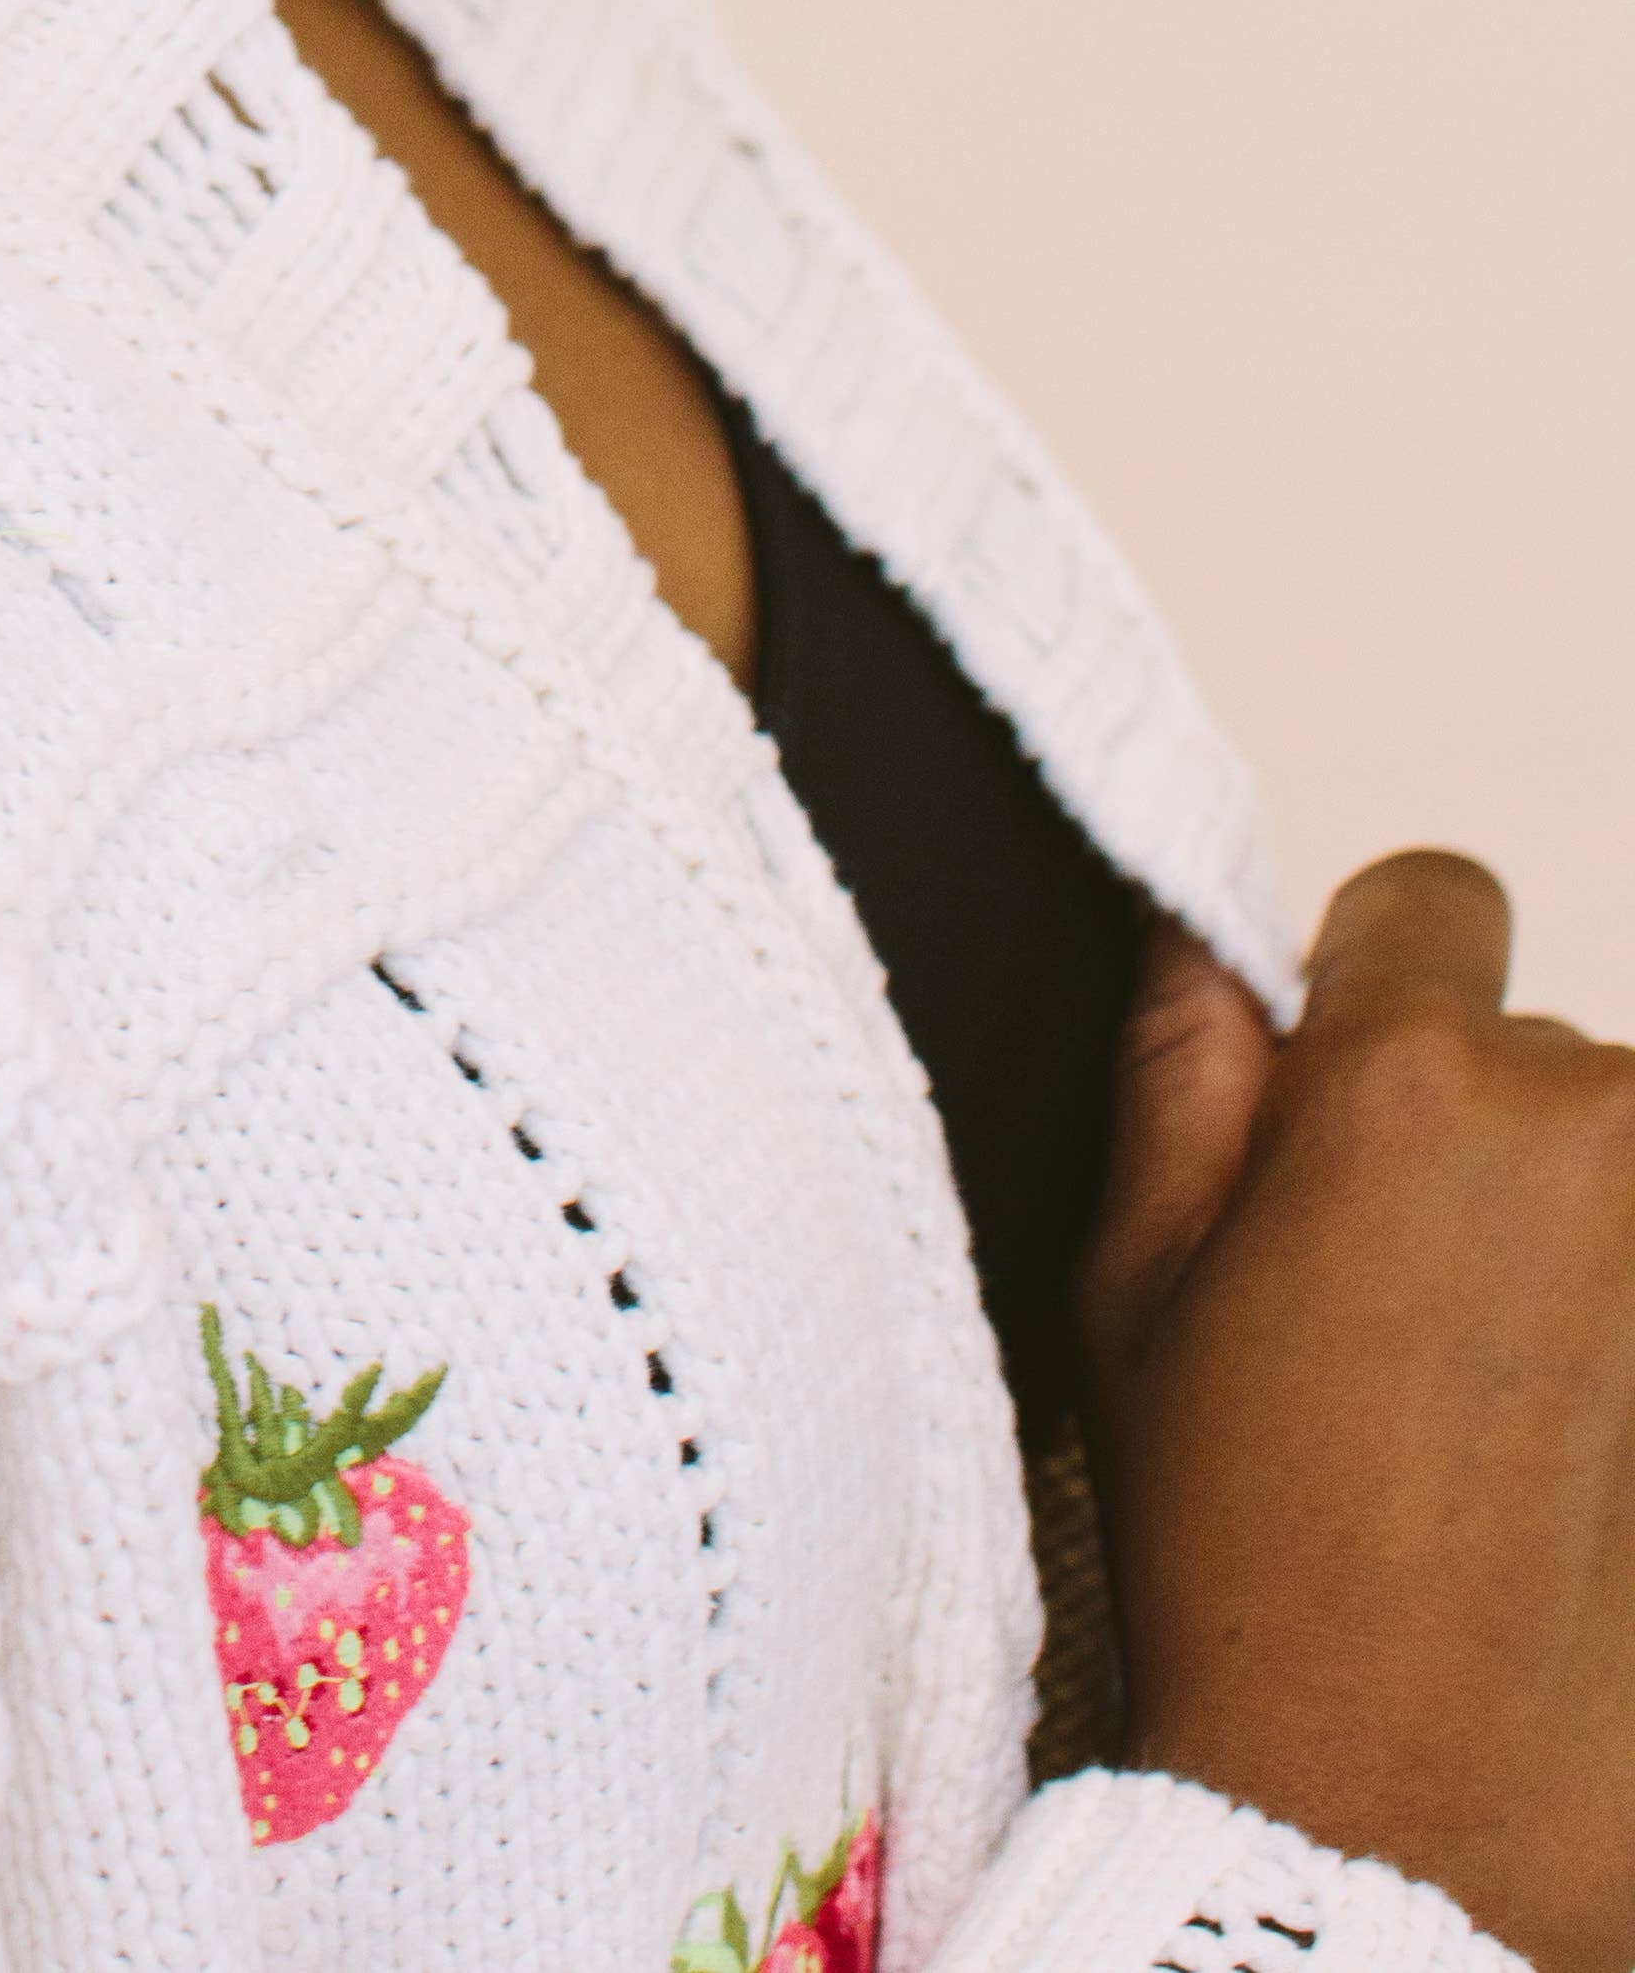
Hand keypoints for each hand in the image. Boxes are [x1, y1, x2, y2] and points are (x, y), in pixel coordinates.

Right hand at [1082, 853, 1634, 1972]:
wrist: (1414, 1818)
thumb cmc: (1256, 1571)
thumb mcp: (1130, 1290)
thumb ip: (1178, 1067)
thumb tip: (1208, 940)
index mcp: (1408, 1080)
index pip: (1431, 897)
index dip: (1371, 994)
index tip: (1345, 1106)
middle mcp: (1595, 1130)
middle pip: (1542, 1057)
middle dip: (1481, 1147)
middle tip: (1401, 1315)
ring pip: (1628, 1175)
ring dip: (1582, 1249)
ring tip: (1500, 1413)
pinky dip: (1620, 1336)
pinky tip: (1569, 1449)